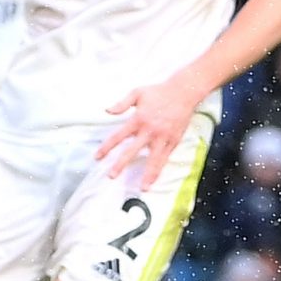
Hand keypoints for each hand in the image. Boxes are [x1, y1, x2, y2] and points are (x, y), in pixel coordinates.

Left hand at [96, 75, 202, 191]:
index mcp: (138, 119)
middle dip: (121, 164)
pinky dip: (160, 169)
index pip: (118, 136)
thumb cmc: (159, 92)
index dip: (107, 147)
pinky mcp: (174, 140)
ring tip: (142, 187)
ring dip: (148, 174)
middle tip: (111, 176)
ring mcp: (163, 137)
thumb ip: (121, 104)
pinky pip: (165, 158)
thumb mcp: (137, 93)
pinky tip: (155, 178)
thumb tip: (107, 111)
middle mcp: (149, 130)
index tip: (97, 157)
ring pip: (154, 159)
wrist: (183, 92)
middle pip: (132, 151)